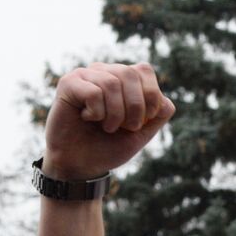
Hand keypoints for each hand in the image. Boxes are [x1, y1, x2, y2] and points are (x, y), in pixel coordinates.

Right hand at [44, 63, 175, 180]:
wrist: (80, 164)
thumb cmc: (109, 147)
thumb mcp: (141, 134)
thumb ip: (158, 116)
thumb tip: (166, 101)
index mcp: (123, 80)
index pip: (144, 70)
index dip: (150, 96)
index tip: (142, 121)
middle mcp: (105, 72)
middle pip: (130, 74)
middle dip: (134, 107)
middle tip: (125, 127)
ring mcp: (86, 75)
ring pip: (111, 83)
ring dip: (115, 114)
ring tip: (106, 127)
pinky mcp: (68, 83)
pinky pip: (93, 92)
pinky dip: (96, 113)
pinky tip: (87, 118)